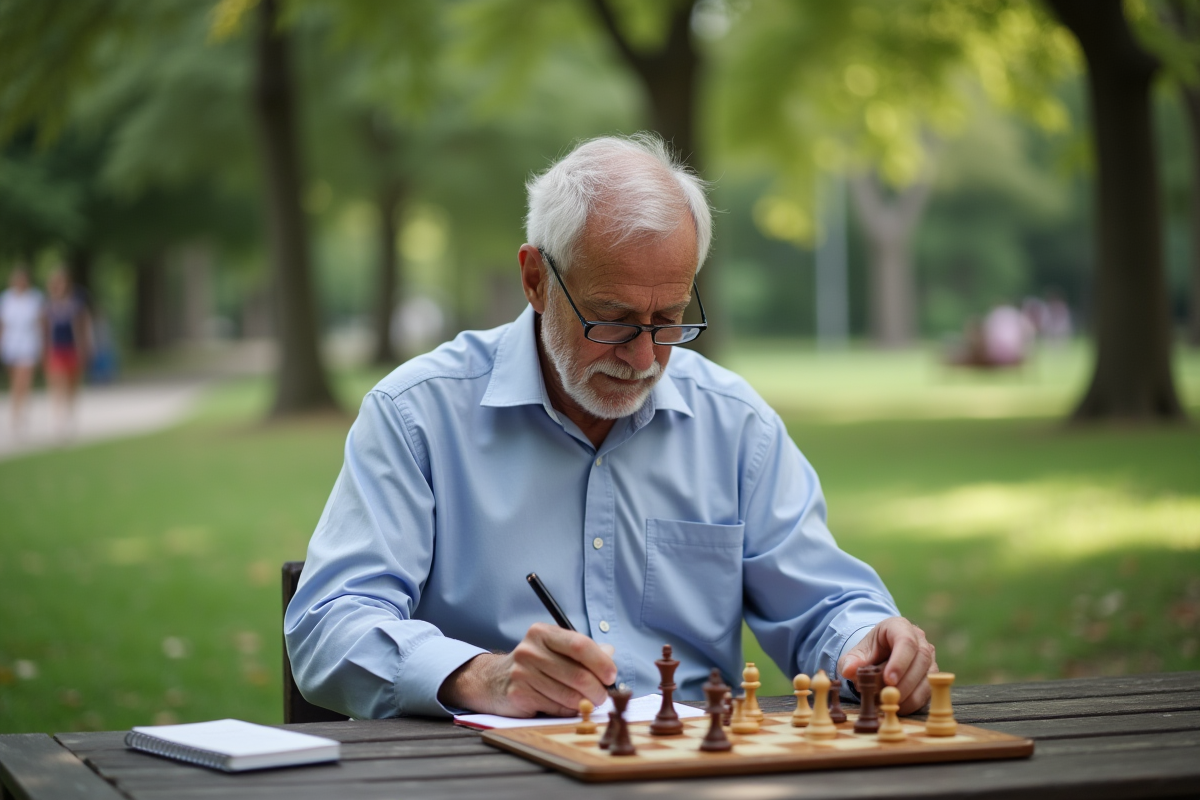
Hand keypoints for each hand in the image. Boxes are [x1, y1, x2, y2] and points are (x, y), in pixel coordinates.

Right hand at [438, 623, 616, 716]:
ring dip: (585, 703)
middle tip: (603, 696)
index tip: (611, 675)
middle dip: (597, 690)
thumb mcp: (555, 649)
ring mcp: (522, 673)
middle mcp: (530, 650)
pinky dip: (568, 711)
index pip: (579, 645)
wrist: (494, 680)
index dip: (600, 662)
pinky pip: (556, 708)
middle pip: (577, 674)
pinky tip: (566, 706)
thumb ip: (583, 651)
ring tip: (587, 702)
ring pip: (569, 695)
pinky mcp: (519, 695)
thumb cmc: (535, 664)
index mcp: (543, 633)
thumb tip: (610, 653)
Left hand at [838, 616, 936, 714]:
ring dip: (909, 694)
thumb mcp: (858, 652)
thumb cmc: (871, 651)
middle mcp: (920, 640)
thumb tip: (849, 671)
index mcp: (900, 627)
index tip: (888, 680)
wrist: (881, 654)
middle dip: (904, 682)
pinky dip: (913, 702)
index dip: (899, 662)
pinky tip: (897, 706)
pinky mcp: (932, 677)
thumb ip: (851, 660)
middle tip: (887, 696)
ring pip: (928, 677)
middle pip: (921, 659)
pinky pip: (928, 691)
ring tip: (888, 702)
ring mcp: (929, 658)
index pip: (906, 641)